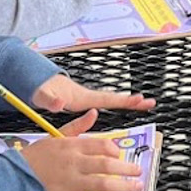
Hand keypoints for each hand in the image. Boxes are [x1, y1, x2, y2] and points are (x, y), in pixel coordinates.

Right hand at [24, 112, 145, 190]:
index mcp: (71, 146)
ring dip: (123, 186)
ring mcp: (72, 183)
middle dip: (127, 168)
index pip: (101, 144)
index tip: (119, 153)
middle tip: (138, 171)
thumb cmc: (34, 158)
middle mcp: (74, 163)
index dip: (115, 149)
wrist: (13, 177)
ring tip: (136, 187)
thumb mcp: (54, 137)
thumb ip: (77, 127)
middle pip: (106, 164)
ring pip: (103, 184)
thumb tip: (94, 113)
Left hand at [35, 73, 155, 116]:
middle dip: (132, 101)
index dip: (122, 100)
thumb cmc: (41, 89)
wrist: (39, 83)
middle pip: (115, 98)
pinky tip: (127, 107)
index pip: (106, 99)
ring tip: (145, 105)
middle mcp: (88, 97)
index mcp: (82, 97)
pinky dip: (119, 104)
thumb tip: (60, 104)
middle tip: (150, 103)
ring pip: (112, 101)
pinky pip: (106, 104)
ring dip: (128, 102)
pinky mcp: (85, 102)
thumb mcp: (42, 95)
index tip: (139, 99)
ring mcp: (88, 99)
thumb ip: (50, 100)